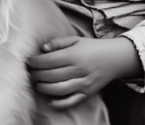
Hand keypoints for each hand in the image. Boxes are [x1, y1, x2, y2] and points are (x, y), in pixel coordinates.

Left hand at [27, 36, 141, 109]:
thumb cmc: (92, 47)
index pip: (49, 61)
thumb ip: (57, 43)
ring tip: (37, 84)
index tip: (28, 62)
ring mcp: (84, 83)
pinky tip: (50, 101)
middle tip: (30, 73)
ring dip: (44, 88)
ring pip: (59, 90)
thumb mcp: (75, 40)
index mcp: (74, 55)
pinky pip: (72, 101)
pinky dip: (59, 103)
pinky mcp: (88, 93)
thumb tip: (42, 49)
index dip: (35, 62)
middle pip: (51, 76)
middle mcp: (78, 70)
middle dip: (36, 75)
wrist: (116, 58)